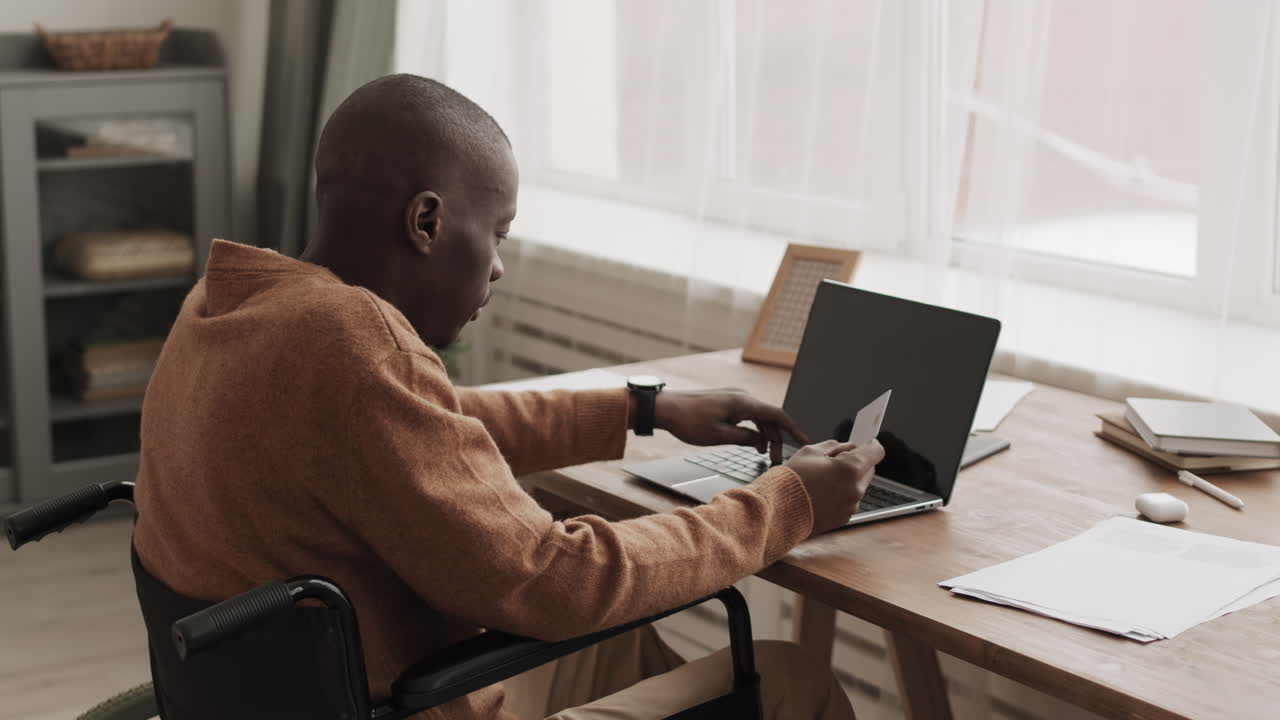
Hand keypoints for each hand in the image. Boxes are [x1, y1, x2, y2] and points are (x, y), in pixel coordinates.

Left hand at [649, 389, 808, 464]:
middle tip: (777, 460)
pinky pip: (747, 415)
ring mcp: (734, 398)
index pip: (777, 414)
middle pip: (769, 418)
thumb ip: (745, 438)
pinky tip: (752, 443)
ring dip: (764, 436)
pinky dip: (753, 429)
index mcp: (743, 403)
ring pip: (758, 417)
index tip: (804, 440)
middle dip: (776, 439)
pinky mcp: (726, 402)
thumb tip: (761, 441)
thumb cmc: (689, 421)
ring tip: (765, 455)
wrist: (665, 407)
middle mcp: (742, 397)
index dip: (793, 428)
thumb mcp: (719, 436)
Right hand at [784, 439, 885, 533]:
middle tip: (837, 460)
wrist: (778, 511)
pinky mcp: (844, 518)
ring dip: (849, 479)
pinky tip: (822, 493)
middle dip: (858, 462)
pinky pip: (849, 501)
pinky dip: (841, 494)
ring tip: (824, 479)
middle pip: (869, 469)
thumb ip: (834, 447)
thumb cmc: (791, 480)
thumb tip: (846, 447)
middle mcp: (856, 489)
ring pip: (859, 486)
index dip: (871, 444)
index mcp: (850, 469)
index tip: (866, 442)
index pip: (876, 452)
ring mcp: (851, 506)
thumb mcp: (810, 452)